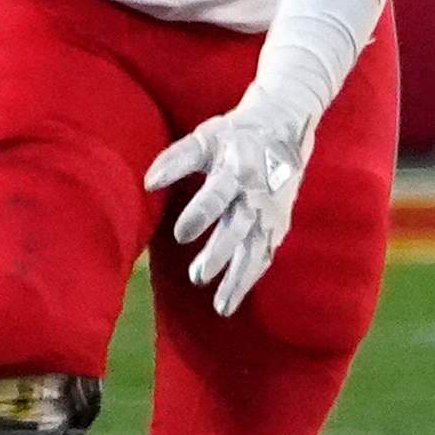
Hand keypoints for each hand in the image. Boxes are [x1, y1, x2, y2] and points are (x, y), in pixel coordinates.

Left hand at [146, 91, 314, 316]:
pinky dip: (253, 274)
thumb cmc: (236, 133)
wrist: (286, 126)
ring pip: (257, 250)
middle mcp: (258, 195)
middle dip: (220, 255)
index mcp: (238, 170)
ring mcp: (272, 212)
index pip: (217, 196)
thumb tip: (148, 183)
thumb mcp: (206, 137)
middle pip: (239, 229)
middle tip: (197, 277)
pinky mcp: (281, 222)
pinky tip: (236, 294)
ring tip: (221, 307)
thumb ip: (176, 159)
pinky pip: (267, 253)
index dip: (199, 215)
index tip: (180, 236)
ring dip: (240, 279)